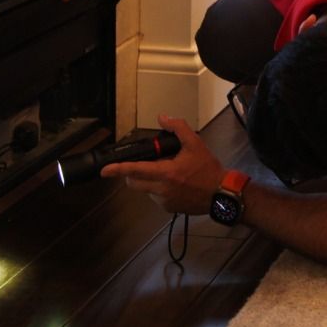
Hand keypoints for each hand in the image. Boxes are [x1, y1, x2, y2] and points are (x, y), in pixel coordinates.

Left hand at [100, 114, 225, 213]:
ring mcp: (164, 201)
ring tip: (167, 172)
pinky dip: (158, 189)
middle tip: (145, 163)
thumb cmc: (208, 169)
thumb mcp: (195, 143)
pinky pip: (156, 197)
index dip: (117, 170)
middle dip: (132, 173)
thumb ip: (178, 127)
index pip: (135, 171)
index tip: (104, 171)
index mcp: (165, 173)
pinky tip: (175, 183)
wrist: (222, 194)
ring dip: (148, 181)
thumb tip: (162, 118)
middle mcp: (161, 190)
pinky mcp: (170, 209)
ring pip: (145, 190)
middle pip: (134, 183)